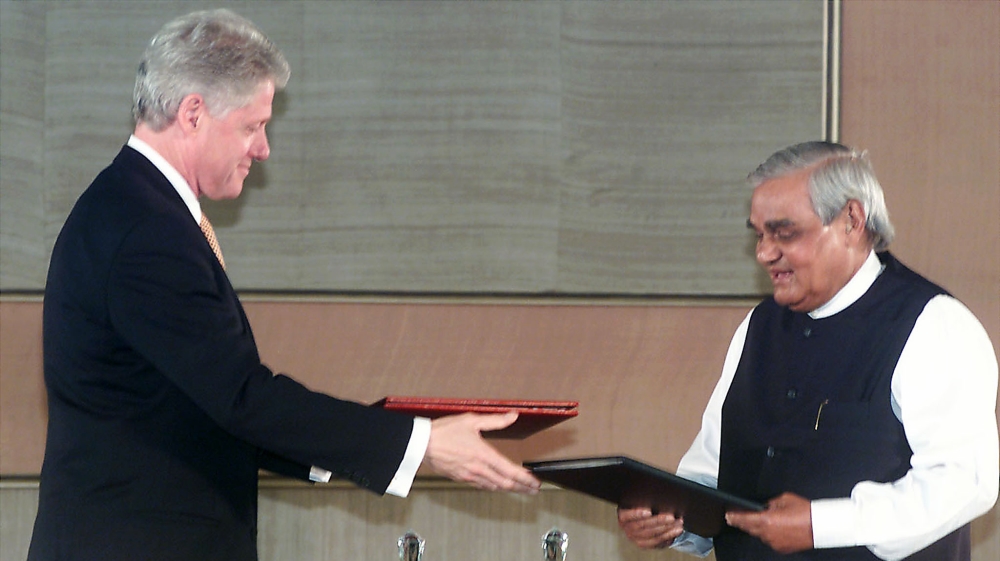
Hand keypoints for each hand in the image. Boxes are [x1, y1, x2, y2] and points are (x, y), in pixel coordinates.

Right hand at [423, 412, 540, 493]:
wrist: (421, 444)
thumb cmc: (444, 431)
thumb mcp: (471, 421)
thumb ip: (495, 421)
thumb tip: (512, 416)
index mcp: (484, 455)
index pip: (510, 471)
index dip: (525, 479)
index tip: (535, 482)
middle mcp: (479, 469)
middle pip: (505, 484)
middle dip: (521, 488)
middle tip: (532, 490)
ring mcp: (469, 476)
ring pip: (494, 487)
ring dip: (508, 489)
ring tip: (519, 489)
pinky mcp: (460, 478)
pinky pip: (481, 486)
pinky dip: (493, 487)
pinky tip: (496, 485)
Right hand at [617, 506, 683, 548]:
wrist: (641, 516)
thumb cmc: (642, 505)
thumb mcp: (640, 500)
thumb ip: (644, 500)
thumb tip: (655, 497)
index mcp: (623, 515)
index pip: (626, 516)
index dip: (637, 514)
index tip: (649, 511)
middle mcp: (627, 528)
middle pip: (642, 526)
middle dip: (658, 521)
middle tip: (671, 517)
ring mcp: (635, 538)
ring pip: (651, 535)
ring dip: (667, 529)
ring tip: (678, 522)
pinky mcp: (644, 544)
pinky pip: (657, 542)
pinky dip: (668, 535)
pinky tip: (676, 530)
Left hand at [725, 492, 812, 553]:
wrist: (821, 526)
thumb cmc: (805, 512)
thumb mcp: (785, 499)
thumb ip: (770, 503)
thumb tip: (764, 506)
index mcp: (767, 520)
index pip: (744, 519)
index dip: (734, 517)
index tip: (728, 514)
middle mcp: (768, 534)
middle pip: (749, 528)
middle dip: (742, 522)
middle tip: (734, 517)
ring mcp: (775, 543)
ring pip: (759, 535)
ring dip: (756, 528)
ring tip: (756, 520)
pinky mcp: (781, 548)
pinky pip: (769, 540)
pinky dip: (768, 534)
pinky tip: (771, 528)